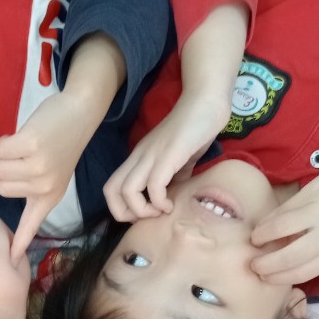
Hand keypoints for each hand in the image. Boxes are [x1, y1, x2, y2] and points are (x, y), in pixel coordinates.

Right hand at [0, 90, 99, 257]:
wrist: (80, 113)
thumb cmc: (60, 141)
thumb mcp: (50, 171)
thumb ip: (26, 183)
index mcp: (49, 197)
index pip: (30, 225)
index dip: (18, 243)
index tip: (11, 261)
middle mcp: (45, 187)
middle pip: (1, 187)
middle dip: (8, 170)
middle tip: (30, 157)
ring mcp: (38, 167)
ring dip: (6, 155)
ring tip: (28, 146)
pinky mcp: (31, 146)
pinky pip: (0, 150)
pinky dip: (4, 141)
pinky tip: (22, 136)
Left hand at [104, 95, 228, 219]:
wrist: (207, 101)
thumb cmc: (195, 129)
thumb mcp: (179, 160)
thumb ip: (173, 177)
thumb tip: (172, 197)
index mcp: (138, 158)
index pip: (111, 188)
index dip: (121, 208)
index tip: (145, 213)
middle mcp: (139, 156)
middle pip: (111, 191)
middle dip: (124, 213)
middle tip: (148, 217)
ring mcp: (151, 154)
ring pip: (127, 190)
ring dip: (142, 210)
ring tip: (161, 211)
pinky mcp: (168, 153)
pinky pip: (154, 185)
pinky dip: (160, 202)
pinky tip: (172, 204)